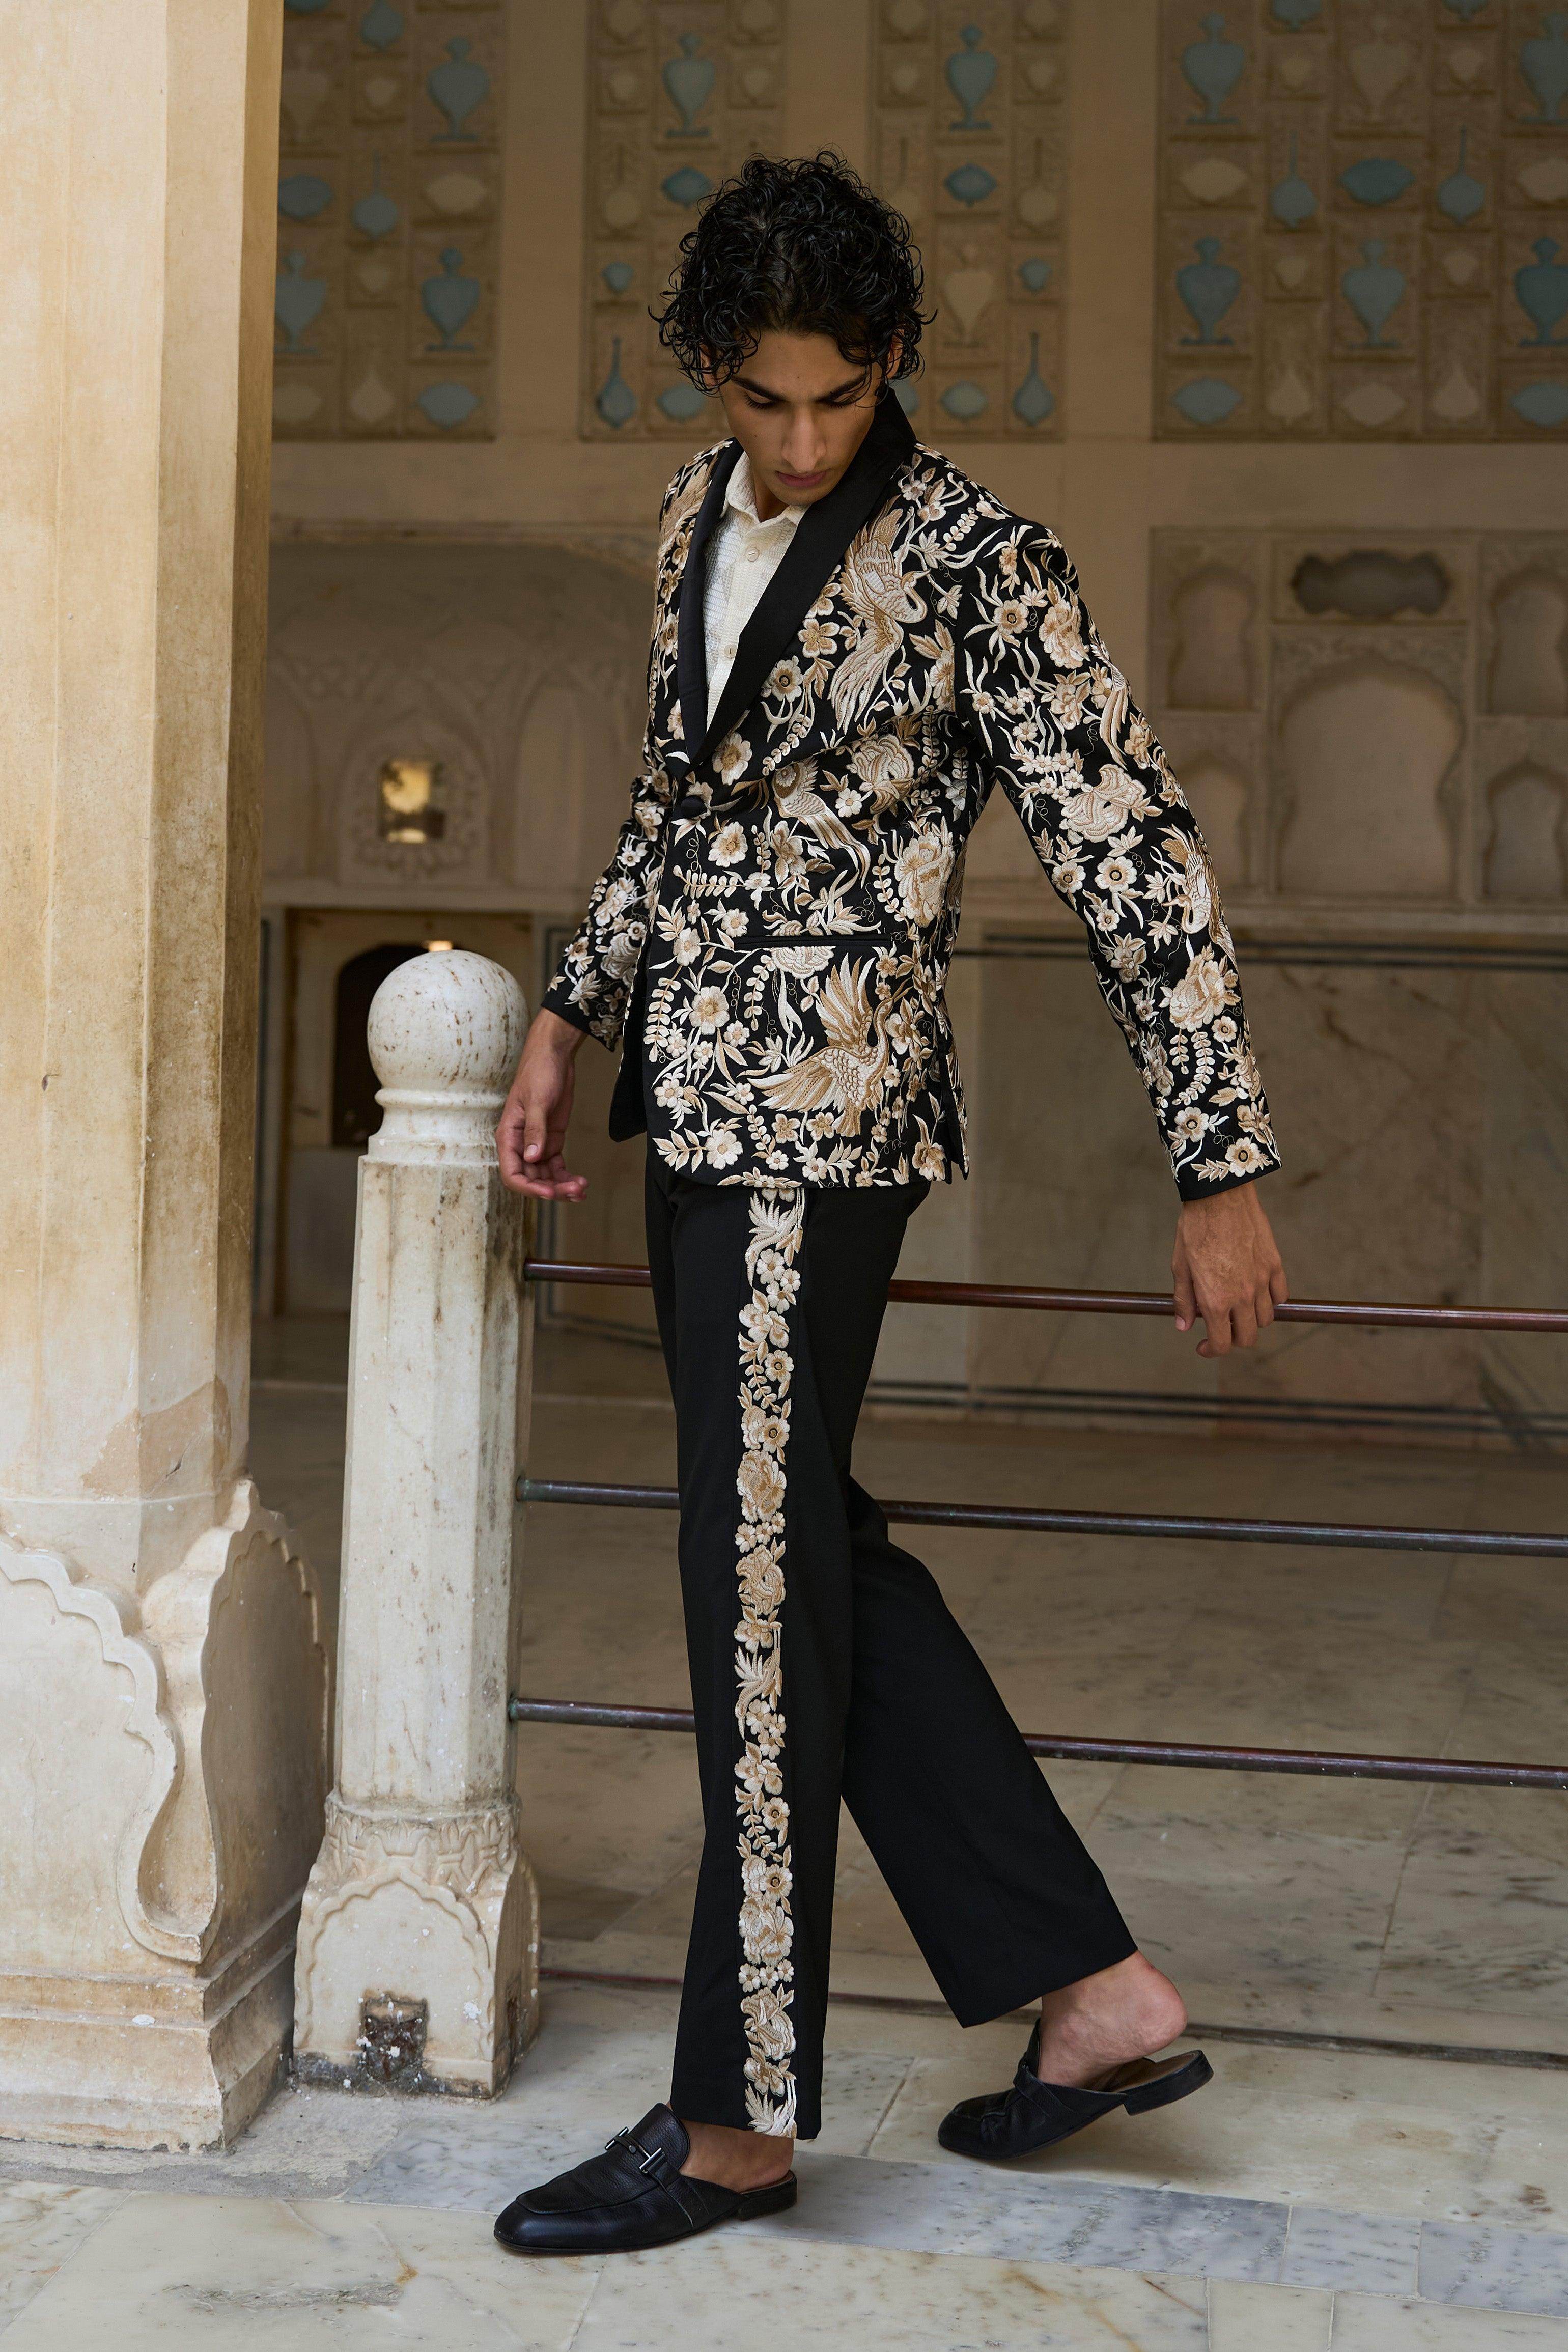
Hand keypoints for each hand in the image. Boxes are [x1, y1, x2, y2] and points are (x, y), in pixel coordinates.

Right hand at [497, 1010, 589, 1200]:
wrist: (555, 1056)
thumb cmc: (538, 1072)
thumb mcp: (537, 1100)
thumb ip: (535, 1130)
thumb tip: (531, 1158)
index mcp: (508, 1136)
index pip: (512, 1173)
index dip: (529, 1187)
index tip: (550, 1192)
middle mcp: (520, 1144)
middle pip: (531, 1179)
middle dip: (551, 1189)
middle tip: (575, 1191)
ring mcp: (537, 1144)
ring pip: (545, 1176)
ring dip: (562, 1186)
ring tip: (582, 1189)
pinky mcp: (552, 1141)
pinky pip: (556, 1167)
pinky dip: (567, 1177)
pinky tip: (581, 1184)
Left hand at [1172, 1181, 1285, 1357]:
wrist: (1220, 1197)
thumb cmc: (1195, 1229)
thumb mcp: (1180, 1267)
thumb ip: (1183, 1300)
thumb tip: (1184, 1326)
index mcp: (1215, 1300)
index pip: (1222, 1343)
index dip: (1212, 1350)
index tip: (1204, 1346)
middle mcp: (1242, 1296)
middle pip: (1248, 1337)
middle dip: (1233, 1338)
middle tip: (1221, 1328)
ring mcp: (1262, 1281)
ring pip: (1266, 1319)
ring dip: (1251, 1320)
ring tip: (1237, 1308)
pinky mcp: (1274, 1265)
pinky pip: (1280, 1296)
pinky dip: (1270, 1300)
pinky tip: (1257, 1292)